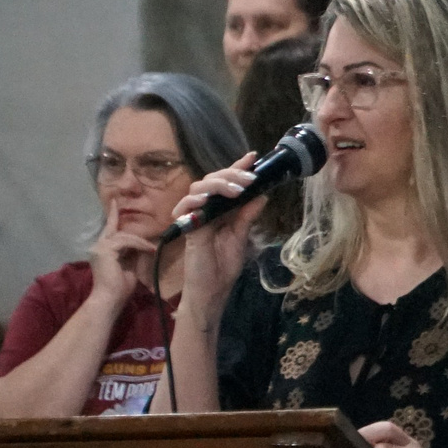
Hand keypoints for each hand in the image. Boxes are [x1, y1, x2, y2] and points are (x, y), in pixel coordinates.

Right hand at [84, 224, 160, 305]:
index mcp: (102, 250)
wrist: (110, 298)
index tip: (115, 202)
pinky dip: (138, 245)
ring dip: (141, 243)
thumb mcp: (129, 265)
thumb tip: (142, 244)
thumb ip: (132, 253)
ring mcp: (99, 247)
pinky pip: (125, 241)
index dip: (113, 216)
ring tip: (152, 252)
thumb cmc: (120, 287)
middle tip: (151, 246)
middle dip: (136, 237)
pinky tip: (148, 250)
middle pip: (119, 232)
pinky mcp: (104, 250)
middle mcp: (97, 246)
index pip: (109, 229)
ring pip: (124, 236)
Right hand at [171, 155, 265, 310]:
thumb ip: (247, 216)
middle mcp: (208, 209)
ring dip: (218, 184)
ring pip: (198, 188)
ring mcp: (196, 217)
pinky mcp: (187, 228)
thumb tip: (263, 195)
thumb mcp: (241, 237)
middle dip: (231, 174)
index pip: (228, 183)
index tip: (254, 156)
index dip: (238, 168)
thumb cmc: (223, 266)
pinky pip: (185, 207)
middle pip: (212, 180)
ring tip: (236, 189)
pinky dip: (194, 200)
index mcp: (222, 209)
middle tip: (250, 178)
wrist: (211, 291)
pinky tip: (207, 199)